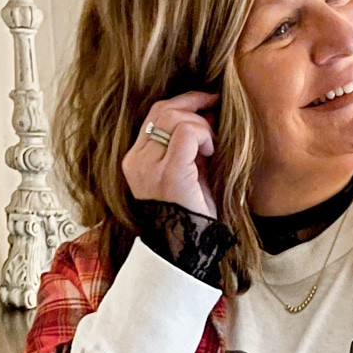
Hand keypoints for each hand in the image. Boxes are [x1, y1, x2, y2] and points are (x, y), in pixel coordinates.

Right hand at [121, 90, 218, 217]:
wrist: (188, 250)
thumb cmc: (192, 215)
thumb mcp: (188, 172)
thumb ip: (188, 145)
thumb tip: (206, 111)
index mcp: (137, 161)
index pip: (156, 115)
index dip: (183, 102)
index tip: (207, 102)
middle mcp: (137, 162)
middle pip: (163, 109)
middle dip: (194, 103)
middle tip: (215, 110)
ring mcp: (150, 167)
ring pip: (175, 116)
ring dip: (201, 125)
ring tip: (211, 148)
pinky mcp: (169, 173)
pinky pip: (186, 131)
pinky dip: (204, 136)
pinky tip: (210, 154)